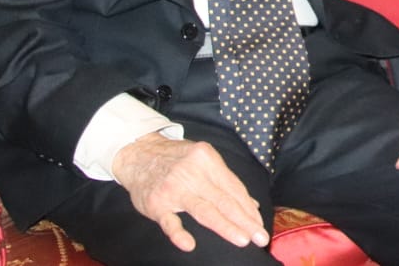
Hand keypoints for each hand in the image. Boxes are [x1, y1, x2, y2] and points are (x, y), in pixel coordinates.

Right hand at [112, 132, 268, 252]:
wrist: (138, 153)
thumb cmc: (177, 159)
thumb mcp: (204, 160)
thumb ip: (226, 181)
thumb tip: (251, 204)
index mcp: (208, 159)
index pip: (234, 188)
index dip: (249, 209)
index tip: (260, 225)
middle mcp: (193, 173)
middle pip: (224, 201)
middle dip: (245, 221)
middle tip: (260, 238)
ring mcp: (173, 188)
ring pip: (204, 211)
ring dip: (226, 227)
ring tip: (242, 240)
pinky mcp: (155, 203)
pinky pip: (168, 221)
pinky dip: (178, 233)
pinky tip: (189, 245)